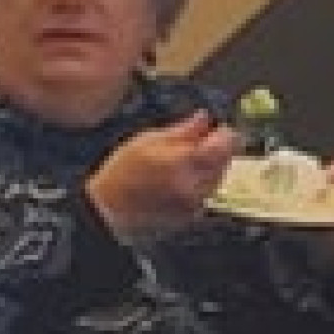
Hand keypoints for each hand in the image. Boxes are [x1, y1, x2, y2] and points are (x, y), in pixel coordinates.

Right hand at [86, 112, 242, 241]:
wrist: (109, 209)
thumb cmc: (122, 171)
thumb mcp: (147, 140)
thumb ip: (182, 130)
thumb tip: (205, 118)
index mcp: (183, 162)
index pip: (225, 144)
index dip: (225, 133)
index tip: (218, 127)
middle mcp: (194, 185)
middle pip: (225, 161)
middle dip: (216, 149)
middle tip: (198, 142)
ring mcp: (195, 203)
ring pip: (218, 178)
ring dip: (209, 166)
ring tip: (183, 163)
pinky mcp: (192, 214)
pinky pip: (206, 193)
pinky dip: (200, 183)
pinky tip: (178, 180)